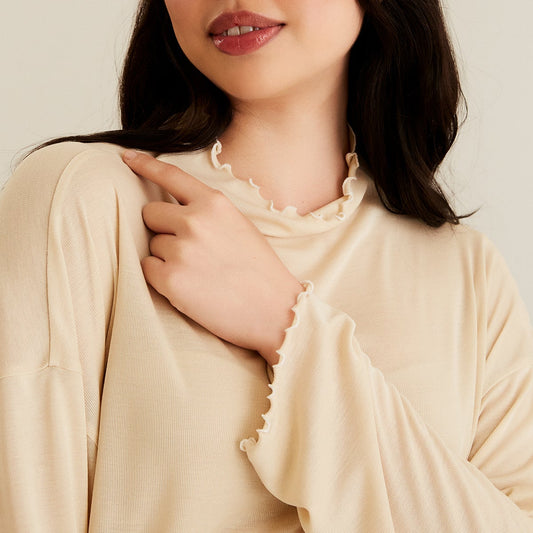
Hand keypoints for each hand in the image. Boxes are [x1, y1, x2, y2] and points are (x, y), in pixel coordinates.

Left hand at [122, 150, 302, 365]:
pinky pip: (147, 268)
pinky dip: (161, 277)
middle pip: (151, 213)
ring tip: (198, 272)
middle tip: (189, 249)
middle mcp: (195, 221)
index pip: (171, 176)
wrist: (276, 310)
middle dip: (162, 228)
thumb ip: (207, 213)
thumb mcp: (239, 226)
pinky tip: (188, 286)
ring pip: (151, 244)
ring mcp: (181, 250)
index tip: (126, 157)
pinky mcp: (170, 279)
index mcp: (214, 203)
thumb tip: (174, 211)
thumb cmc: (260, 270)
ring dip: (166, 257)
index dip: (145, 165)